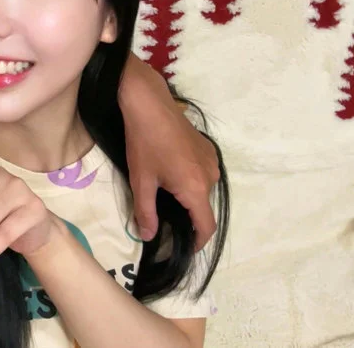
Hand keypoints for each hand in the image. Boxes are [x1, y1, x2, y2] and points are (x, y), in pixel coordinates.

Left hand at [120, 55, 219, 248]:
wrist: (150, 105)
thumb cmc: (144, 143)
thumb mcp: (141, 181)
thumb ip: (146, 212)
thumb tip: (150, 237)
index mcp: (196, 188)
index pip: (206, 227)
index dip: (197, 243)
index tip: (184, 249)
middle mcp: (211, 176)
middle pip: (204, 208)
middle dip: (187, 219)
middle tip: (164, 220)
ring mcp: (212, 161)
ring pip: (203, 191)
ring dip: (188, 199)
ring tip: (165, 196)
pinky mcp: (208, 148)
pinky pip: (203, 174)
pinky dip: (191, 182)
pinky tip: (171, 175)